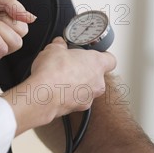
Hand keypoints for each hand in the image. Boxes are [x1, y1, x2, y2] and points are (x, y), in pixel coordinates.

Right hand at [1, 37, 116, 134]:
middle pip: (98, 75)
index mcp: (96, 63)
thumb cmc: (53, 72)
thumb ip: (60, 45)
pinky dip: (69, 95)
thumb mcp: (53, 48)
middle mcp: (97, 82)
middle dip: (85, 70)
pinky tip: (57, 89)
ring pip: (88, 89)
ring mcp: (89, 97)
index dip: (103, 56)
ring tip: (61, 78)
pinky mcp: (78, 108)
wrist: (43, 95)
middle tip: (71, 65)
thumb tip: (58, 44)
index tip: (93, 54)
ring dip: (77, 84)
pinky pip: (77, 99)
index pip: (110, 60)